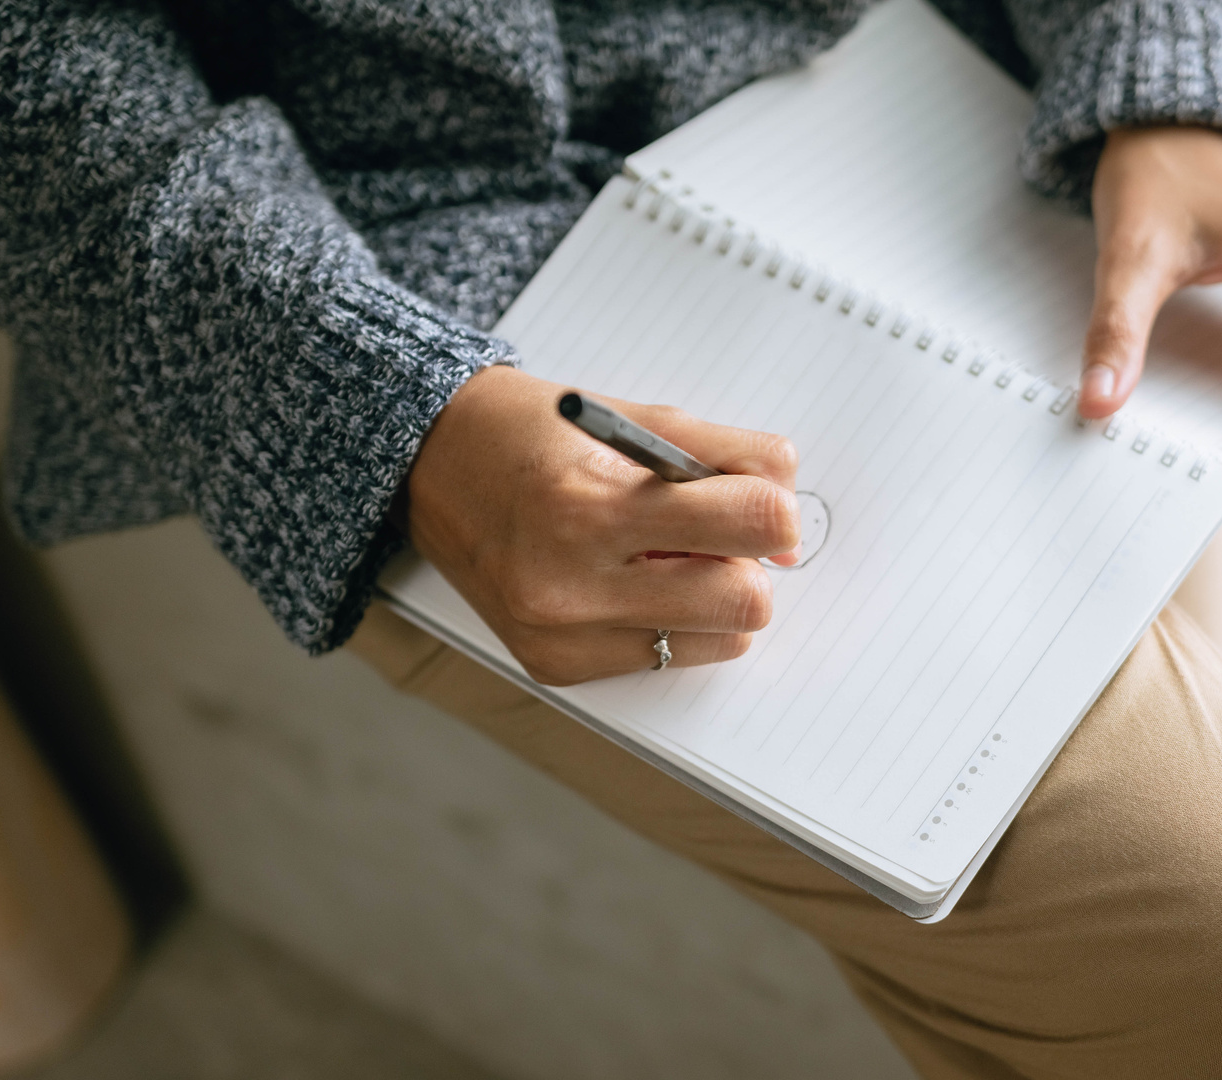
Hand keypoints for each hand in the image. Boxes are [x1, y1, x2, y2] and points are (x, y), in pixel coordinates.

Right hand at [405, 366, 800, 685]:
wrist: (431, 465)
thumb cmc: (537, 434)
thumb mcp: (639, 418)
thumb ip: (731, 457)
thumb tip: (790, 518)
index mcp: (595, 505)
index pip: (752, 523)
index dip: (773, 509)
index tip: (761, 502)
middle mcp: (572, 583)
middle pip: (746, 602)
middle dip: (747, 564)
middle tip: (713, 534)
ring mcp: (563, 636)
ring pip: (719, 641)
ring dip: (712, 598)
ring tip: (662, 556)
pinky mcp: (557, 667)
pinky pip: (669, 659)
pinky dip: (670, 623)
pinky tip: (626, 583)